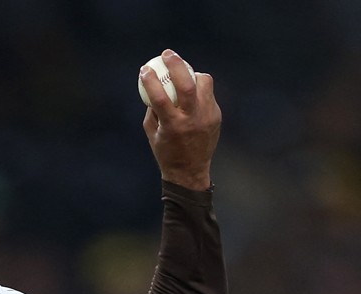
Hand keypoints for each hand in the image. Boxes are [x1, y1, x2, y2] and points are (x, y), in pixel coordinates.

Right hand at [140, 50, 221, 190]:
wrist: (190, 170)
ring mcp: (207, 116)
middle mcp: (192, 119)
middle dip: (176, 64)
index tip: (144, 69)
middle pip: (186, 84)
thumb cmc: (165, 151)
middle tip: (167, 54)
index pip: (159, 97)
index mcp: (172, 125)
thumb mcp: (152, 132)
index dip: (150, 80)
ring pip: (203, 83)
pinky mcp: (216, 115)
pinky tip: (192, 90)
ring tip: (184, 73)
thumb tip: (153, 86)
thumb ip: (153, 109)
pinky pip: (208, 94)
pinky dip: (198, 88)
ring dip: (192, 74)